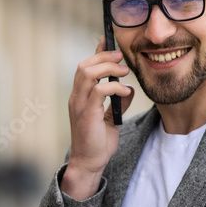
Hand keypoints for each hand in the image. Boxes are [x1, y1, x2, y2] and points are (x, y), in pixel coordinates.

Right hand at [61, 40, 134, 199]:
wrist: (89, 163)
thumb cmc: (98, 142)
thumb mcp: (111, 118)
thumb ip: (117, 102)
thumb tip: (129, 88)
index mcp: (80, 96)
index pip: (85, 67)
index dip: (97, 53)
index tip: (110, 43)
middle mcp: (76, 97)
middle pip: (84, 65)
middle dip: (104, 57)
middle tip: (122, 58)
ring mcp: (79, 105)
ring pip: (87, 73)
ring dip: (108, 68)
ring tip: (124, 72)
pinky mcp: (86, 114)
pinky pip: (98, 91)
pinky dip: (113, 87)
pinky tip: (124, 92)